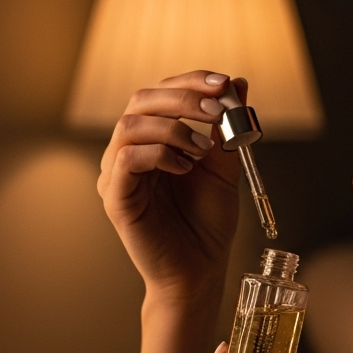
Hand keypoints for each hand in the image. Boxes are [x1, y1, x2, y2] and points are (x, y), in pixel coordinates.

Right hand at [98, 71, 243, 302]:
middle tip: (216, 109)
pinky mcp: (115, 198)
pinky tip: (185, 168)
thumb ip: (227, 128)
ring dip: (172, 127)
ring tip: (203, 149)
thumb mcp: (224, 168)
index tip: (223, 83)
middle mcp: (128, 152)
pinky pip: (126, 160)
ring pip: (130, 126)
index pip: (161, 94)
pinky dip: (159, 154)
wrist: (200, 270)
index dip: (190, 82)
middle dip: (183, 97)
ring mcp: (117, 174)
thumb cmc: (207, 224)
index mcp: (152, 140)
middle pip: (141, 100)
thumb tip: (237, 82)